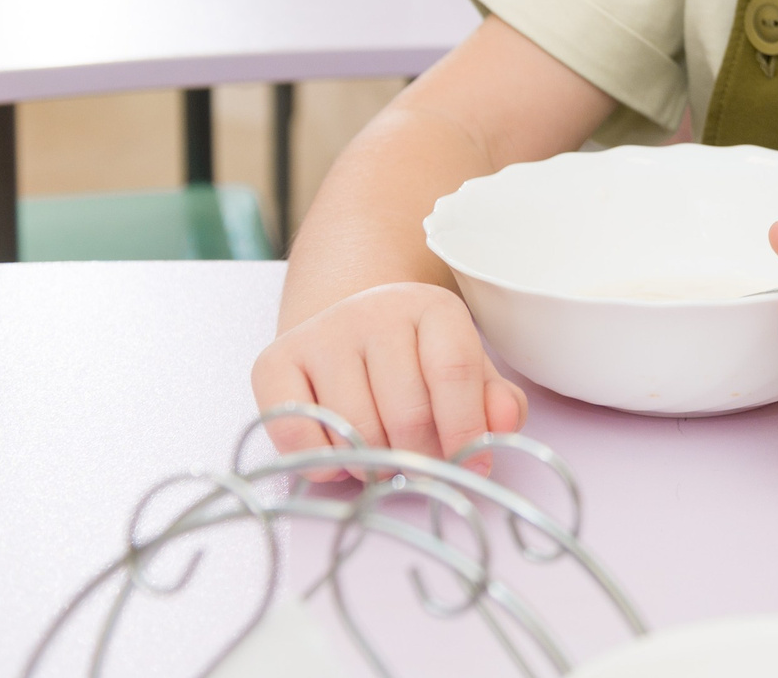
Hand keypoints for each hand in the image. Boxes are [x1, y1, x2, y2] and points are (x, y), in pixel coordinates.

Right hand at [250, 282, 528, 473]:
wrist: (348, 331)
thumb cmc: (417, 362)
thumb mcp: (468, 371)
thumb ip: (496, 401)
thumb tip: (504, 423)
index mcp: (431, 307)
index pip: (454, 371)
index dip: (466, 429)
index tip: (473, 467)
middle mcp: (374, 310)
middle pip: (407, 410)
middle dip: (421, 459)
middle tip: (422, 469)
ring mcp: (321, 333)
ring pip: (355, 428)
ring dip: (375, 465)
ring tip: (384, 458)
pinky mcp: (274, 360)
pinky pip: (294, 430)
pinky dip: (320, 461)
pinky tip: (340, 459)